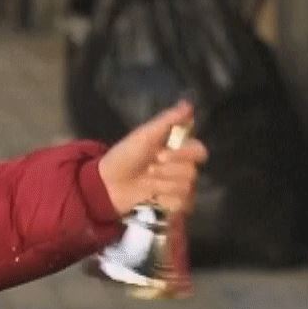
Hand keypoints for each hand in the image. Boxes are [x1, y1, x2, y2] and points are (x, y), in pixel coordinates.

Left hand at [97, 101, 207, 217]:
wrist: (108, 183)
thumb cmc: (125, 155)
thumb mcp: (144, 135)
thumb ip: (168, 120)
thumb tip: (189, 103)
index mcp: (178, 148)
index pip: (199, 151)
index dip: (184, 154)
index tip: (160, 154)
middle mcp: (182, 166)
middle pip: (192, 172)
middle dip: (167, 172)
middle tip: (148, 169)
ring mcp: (179, 187)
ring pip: (187, 189)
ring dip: (162, 186)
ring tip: (146, 182)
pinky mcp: (173, 205)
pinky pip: (182, 204)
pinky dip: (164, 200)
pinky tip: (152, 197)